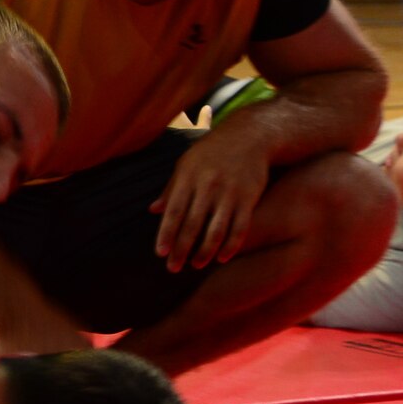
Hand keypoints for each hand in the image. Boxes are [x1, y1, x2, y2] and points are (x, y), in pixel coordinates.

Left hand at [151, 129, 269, 271]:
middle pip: (192, 224)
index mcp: (188, 178)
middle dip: (181, 249)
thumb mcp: (186, 163)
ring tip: (196, 265)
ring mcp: (230, 192)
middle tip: (173, 268)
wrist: (249, 135)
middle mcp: (208, 186)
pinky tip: (222, 258)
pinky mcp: (249, 197)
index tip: (160, 253)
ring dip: (205, 251)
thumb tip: (153, 210)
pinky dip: (231, 245)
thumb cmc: (211, 151)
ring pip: (216, 229)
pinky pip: (240, 227)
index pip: (174, 211)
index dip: (166, 234)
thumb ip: (171, 188)